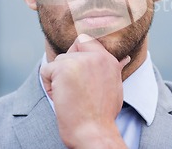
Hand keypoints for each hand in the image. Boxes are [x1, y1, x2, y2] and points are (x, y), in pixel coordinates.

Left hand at [40, 34, 130, 148]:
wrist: (94, 132)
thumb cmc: (102, 115)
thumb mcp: (114, 87)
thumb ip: (114, 69)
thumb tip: (125, 58)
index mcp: (109, 60)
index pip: (86, 39)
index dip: (77, 51)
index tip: (77, 71)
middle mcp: (97, 56)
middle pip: (70, 50)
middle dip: (67, 68)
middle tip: (75, 89)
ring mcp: (81, 61)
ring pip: (58, 61)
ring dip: (58, 79)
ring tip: (70, 97)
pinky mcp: (65, 68)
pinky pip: (46, 71)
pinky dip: (49, 86)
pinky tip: (61, 98)